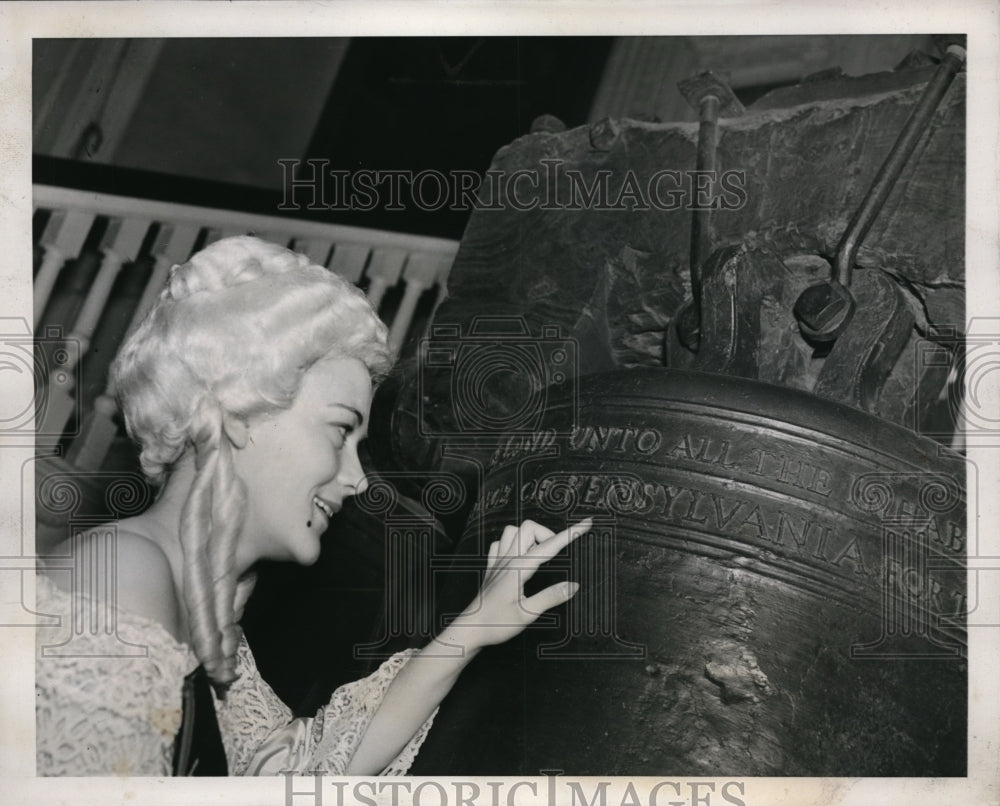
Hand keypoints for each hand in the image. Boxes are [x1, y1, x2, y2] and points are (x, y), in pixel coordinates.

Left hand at [444, 518, 592, 651]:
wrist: (471, 629)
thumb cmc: (496, 623)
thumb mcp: (528, 614)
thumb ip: (551, 597)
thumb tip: (573, 585)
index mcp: (519, 569)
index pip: (549, 545)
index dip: (570, 533)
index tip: (586, 523)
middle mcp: (507, 560)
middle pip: (529, 528)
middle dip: (547, 534)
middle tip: (556, 553)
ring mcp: (497, 562)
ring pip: (513, 531)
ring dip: (528, 536)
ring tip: (538, 554)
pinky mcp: (491, 567)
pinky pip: (500, 543)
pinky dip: (511, 543)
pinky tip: (518, 556)